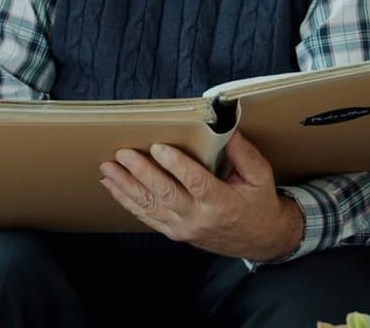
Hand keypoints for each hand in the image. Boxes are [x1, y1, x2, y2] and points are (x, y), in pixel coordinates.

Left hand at [99, 133, 303, 261]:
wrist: (260, 240)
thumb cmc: (259, 204)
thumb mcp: (261, 176)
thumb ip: (243, 153)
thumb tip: (227, 128)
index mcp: (221, 203)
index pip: (195, 182)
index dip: (175, 165)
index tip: (157, 147)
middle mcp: (198, 218)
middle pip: (165, 194)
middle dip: (141, 173)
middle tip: (123, 154)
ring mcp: (184, 228)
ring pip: (150, 207)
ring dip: (126, 187)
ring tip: (108, 169)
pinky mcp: (175, 233)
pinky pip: (147, 217)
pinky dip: (128, 202)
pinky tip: (114, 187)